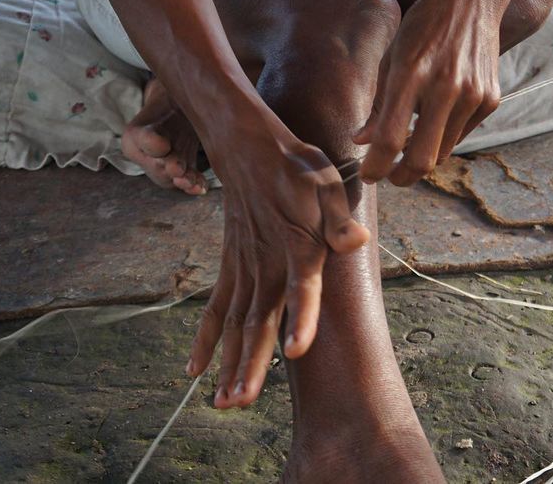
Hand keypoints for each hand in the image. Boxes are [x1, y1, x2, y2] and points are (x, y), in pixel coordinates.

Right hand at [185, 136, 369, 407]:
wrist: (249, 148)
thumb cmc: (297, 168)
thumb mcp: (327, 182)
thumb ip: (338, 217)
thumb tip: (357, 240)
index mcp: (297, 246)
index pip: (301, 288)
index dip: (301, 318)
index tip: (295, 352)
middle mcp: (267, 264)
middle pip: (258, 320)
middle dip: (251, 364)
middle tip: (240, 402)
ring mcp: (245, 268)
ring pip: (236, 324)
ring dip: (229, 363)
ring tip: (225, 403)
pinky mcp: (231, 266)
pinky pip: (216, 308)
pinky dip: (205, 339)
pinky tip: (195, 371)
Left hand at [354, 0, 501, 185]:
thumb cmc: (423, 26)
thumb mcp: (392, 58)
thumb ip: (379, 104)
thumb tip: (363, 141)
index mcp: (411, 75)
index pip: (390, 139)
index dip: (376, 166)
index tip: (368, 175)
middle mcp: (445, 88)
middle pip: (422, 160)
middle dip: (402, 176)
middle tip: (390, 176)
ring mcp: (472, 96)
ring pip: (443, 152)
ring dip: (423, 154)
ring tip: (411, 141)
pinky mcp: (490, 99)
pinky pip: (461, 134)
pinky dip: (445, 135)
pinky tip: (438, 116)